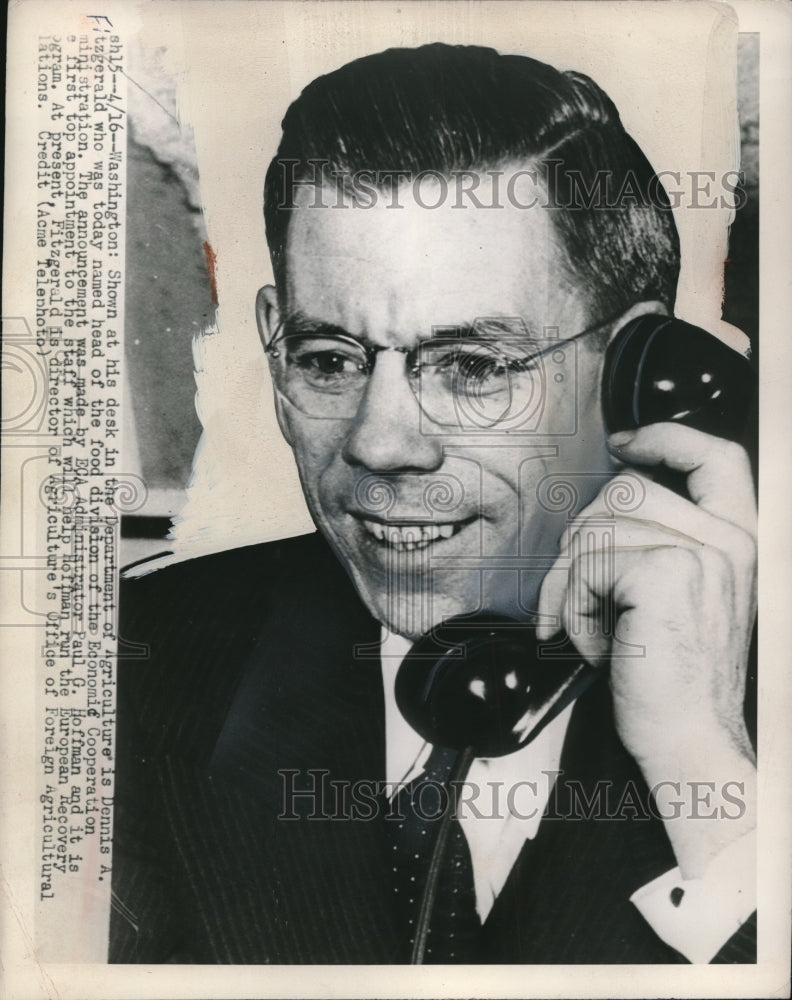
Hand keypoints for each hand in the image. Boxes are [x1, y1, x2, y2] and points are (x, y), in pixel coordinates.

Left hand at [537, 423, 756, 876]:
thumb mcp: (675, 599)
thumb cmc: (672, 681)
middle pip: (626, 488)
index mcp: (738, 541)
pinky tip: (590, 643)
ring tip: (586, 627)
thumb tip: (598, 512)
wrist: (689, 743)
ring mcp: (704, 553)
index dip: (667, 436)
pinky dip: (571, 603)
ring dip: (572, 579)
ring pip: (598, 524)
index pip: (717, 455)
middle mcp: (731, 540)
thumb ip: (656, 546)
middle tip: (572, 596)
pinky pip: (587, 561)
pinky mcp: (666, 572)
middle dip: (581, 539)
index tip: (625, 443)